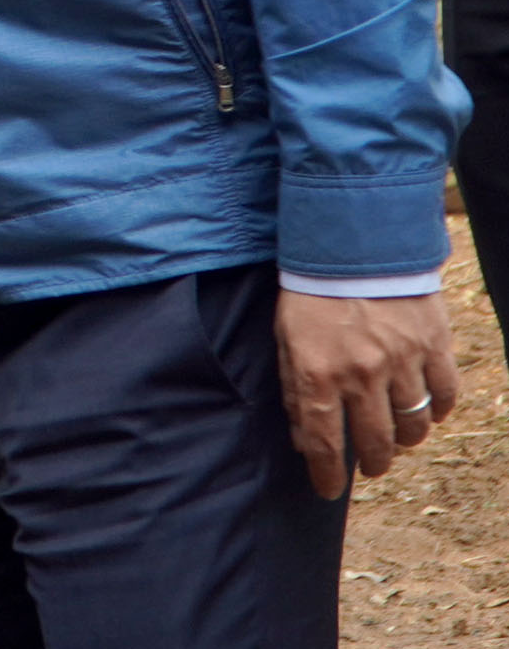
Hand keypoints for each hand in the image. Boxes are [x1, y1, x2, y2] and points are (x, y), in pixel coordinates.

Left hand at [275, 288, 458, 499]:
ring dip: (405, 438)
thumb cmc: (310, 292)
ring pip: (414, 424)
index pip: (324, 442)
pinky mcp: (433, 345)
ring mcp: (402, 360)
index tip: (327, 490)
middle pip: (376, 442)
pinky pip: (445, 395)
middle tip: (370, 465)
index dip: (325, 474)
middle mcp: (361, 373)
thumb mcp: (285, 338)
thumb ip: (293, 389)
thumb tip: (303, 439)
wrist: (351, 241)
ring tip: (396, 436)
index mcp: (317, 372)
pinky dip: (438, 410)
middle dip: (373, 462)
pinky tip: (427, 410)